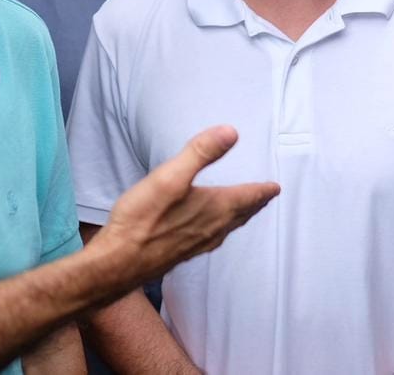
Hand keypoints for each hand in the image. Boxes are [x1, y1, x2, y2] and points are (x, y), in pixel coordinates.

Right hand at [89, 125, 278, 284]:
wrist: (118, 262)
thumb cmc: (142, 219)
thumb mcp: (170, 176)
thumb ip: (201, 153)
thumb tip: (231, 132)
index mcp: (214, 209)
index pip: (247, 197)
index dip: (262, 190)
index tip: (275, 187)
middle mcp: (210, 229)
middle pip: (240, 214)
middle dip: (253, 204)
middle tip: (265, 197)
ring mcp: (196, 243)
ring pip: (226, 228)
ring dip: (238, 217)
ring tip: (242, 212)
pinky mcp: (180, 252)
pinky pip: (210, 238)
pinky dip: (219, 229)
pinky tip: (207, 231)